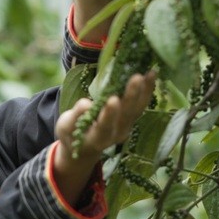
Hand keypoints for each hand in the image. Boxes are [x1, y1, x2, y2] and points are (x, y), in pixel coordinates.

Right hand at [51, 71, 156, 204]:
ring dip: (144, 90)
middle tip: (136, 77)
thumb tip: (86, 103)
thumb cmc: (72, 133)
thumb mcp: (66, 127)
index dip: (109, 114)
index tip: (113, 99)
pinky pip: (141, 104)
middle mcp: (116, 134)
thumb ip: (75, 116)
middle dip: (132, 96)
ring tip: (150, 72)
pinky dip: (147, 89)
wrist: (87, 145)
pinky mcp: (131, 118)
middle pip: (126, 115)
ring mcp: (126, 126)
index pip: (105, 126)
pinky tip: (152, 74)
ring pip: (138, 109)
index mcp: (97, 138)